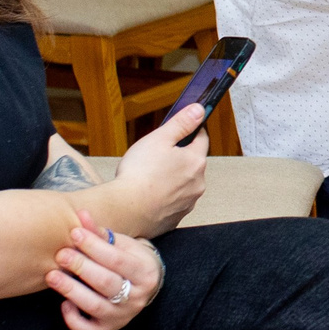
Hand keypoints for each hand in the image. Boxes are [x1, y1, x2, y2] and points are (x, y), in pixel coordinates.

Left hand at [49, 213, 161, 329]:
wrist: (146, 284)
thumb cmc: (130, 260)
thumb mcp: (122, 244)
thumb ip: (100, 233)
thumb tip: (81, 214)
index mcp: (145, 272)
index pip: (117, 260)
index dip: (94, 246)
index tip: (75, 234)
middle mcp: (137, 297)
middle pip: (106, 283)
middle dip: (81, 267)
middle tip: (61, 254)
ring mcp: (123, 316)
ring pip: (96, 307)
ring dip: (72, 291)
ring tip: (52, 276)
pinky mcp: (109, 329)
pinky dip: (74, 320)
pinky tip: (64, 304)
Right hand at [106, 99, 208, 235]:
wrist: (126, 210)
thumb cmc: (140, 174)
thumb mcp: (159, 139)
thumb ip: (181, 123)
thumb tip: (199, 110)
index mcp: (196, 161)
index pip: (202, 139)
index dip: (192, 130)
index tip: (184, 128)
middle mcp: (197, 184)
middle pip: (192, 163)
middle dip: (179, 157)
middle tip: (157, 155)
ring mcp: (188, 203)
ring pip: (183, 184)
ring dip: (172, 178)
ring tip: (150, 176)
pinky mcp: (175, 218)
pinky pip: (173, 202)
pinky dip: (165, 197)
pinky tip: (149, 194)